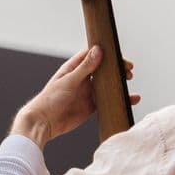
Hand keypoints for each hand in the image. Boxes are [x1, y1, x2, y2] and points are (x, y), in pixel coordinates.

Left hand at [11, 46, 138, 148]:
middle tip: (128, 70)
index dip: (106, 54)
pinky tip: (130, 99)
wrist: (44, 123)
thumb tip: (98, 50)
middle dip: (115, 68)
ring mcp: (86, 93)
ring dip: (118, 83)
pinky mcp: (90, 106)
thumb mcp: (69, 81)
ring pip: (106, 85)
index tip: (119, 57)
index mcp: (73, 69)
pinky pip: (107, 101)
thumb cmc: (50, 99)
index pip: (92, 56)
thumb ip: (85, 67)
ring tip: (128, 81)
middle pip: (102, 70)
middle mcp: (81, 79)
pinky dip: (118, 99)